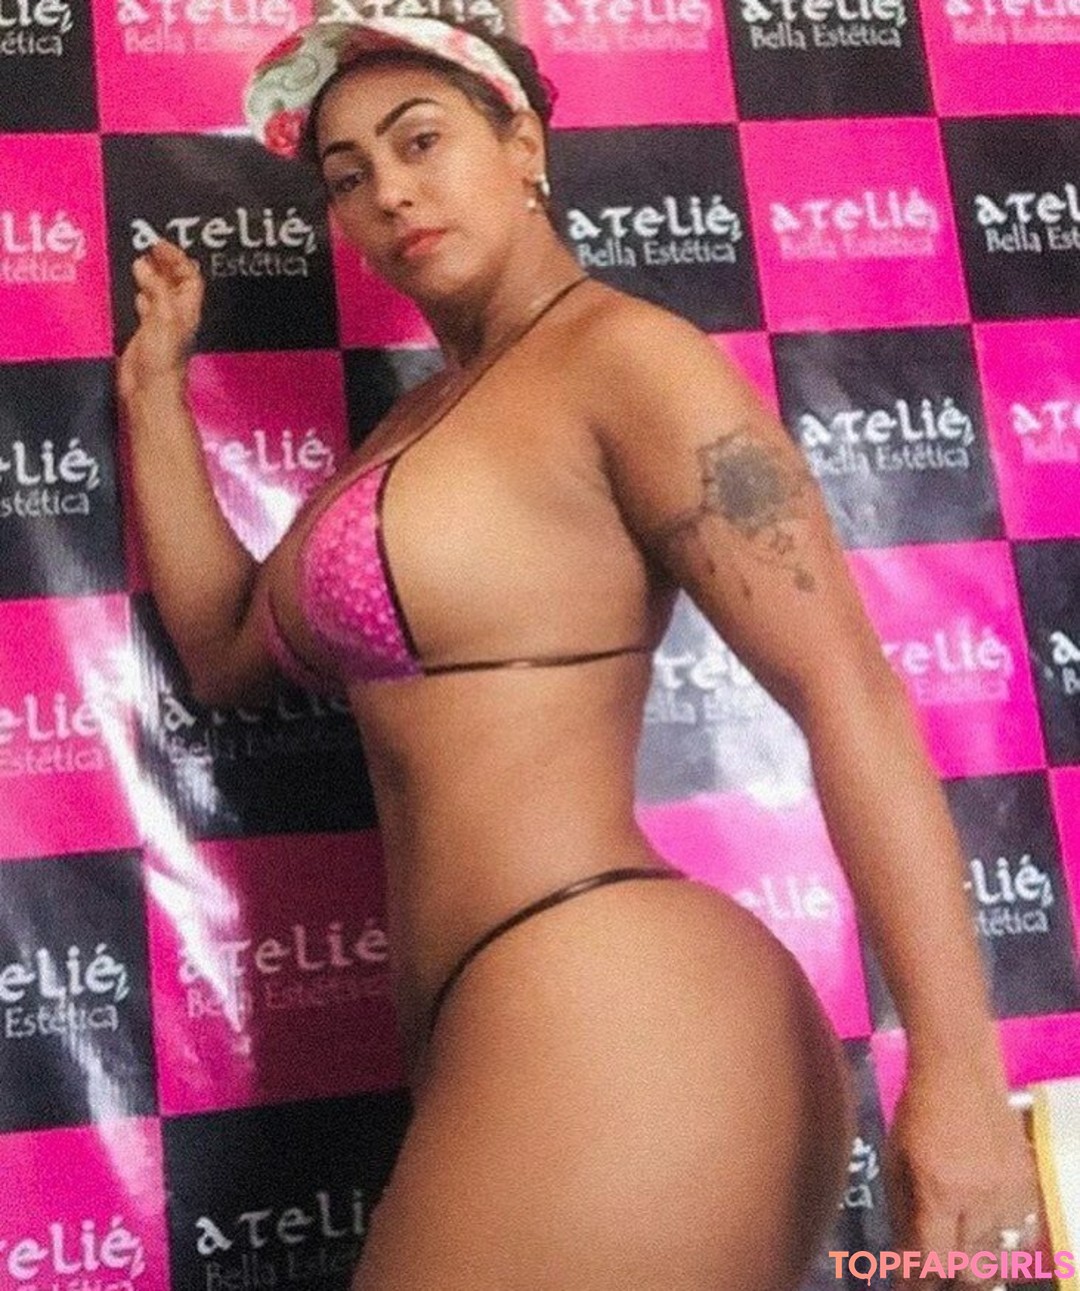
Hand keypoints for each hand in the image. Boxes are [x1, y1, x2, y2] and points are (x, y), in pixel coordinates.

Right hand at [117, 239, 203, 403]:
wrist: (149, 389)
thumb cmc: (162, 359)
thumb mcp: (162, 318)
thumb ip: (156, 290)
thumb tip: (146, 265)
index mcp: (186, 310)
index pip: (190, 278)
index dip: (178, 259)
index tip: (160, 244)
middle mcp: (176, 316)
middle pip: (175, 283)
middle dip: (165, 264)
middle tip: (150, 247)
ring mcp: (161, 325)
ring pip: (160, 293)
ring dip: (152, 276)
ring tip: (140, 261)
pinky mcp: (145, 333)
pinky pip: (146, 307)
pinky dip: (141, 294)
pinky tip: (135, 289)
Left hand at [884, 1056, 1047, 1287]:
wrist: (961, 1066)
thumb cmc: (918, 1108)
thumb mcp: (895, 1157)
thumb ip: (901, 1210)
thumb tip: (904, 1257)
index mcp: (940, 1192)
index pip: (934, 1261)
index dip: (919, 1281)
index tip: (908, 1285)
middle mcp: (980, 1200)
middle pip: (972, 1269)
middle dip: (951, 1278)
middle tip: (936, 1270)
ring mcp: (1010, 1192)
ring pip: (1000, 1255)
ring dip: (978, 1261)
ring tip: (960, 1252)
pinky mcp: (1028, 1182)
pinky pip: (1022, 1231)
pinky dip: (1004, 1239)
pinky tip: (987, 1230)